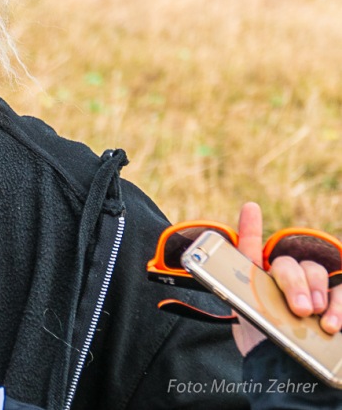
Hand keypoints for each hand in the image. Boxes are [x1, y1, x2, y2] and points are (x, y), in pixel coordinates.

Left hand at [231, 202, 341, 355]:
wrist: (291, 374)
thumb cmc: (268, 348)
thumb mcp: (250, 326)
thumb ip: (249, 306)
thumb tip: (252, 296)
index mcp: (257, 282)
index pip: (250, 250)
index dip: (250, 228)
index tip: (251, 208)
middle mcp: (283, 281)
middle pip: (287, 264)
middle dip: (294, 283)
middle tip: (300, 309)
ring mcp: (310, 291)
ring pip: (314, 272)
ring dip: (314, 291)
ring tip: (313, 315)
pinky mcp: (333, 302)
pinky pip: (339, 291)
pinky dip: (337, 305)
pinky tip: (332, 323)